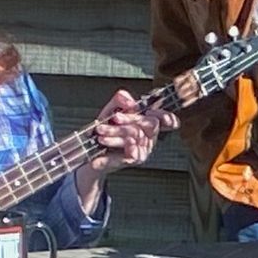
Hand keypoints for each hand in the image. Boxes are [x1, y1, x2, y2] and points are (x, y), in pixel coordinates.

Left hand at [72, 91, 177, 212]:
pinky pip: (131, 148)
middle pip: (152, 124)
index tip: (150, 112)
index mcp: (147, 124)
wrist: (91, 150)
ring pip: (137, 134)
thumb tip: (132, 103)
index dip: (165, 115)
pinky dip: (115, 142)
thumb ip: (122, 98)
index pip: (167, 120)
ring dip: (114, 131)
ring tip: (100, 130)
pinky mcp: (135, 159)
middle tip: (114, 118)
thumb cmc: (105, 130)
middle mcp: (150, 137)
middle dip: (130, 118)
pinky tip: (105, 141)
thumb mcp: (112, 108)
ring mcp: (145, 148)